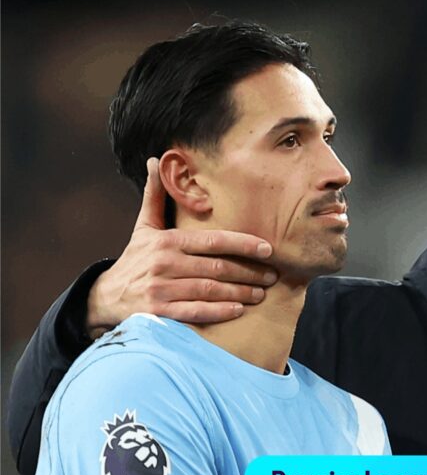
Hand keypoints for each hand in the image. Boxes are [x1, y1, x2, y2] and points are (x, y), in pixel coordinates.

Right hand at [86, 157, 276, 335]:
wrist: (106, 297)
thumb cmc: (135, 260)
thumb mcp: (143, 228)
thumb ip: (155, 197)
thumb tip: (156, 161)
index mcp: (167, 242)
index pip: (213, 241)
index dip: (243, 244)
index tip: (267, 249)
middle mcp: (165, 264)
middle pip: (217, 268)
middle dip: (249, 272)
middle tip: (273, 276)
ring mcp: (162, 290)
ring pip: (210, 290)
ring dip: (240, 292)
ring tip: (262, 293)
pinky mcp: (159, 313)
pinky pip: (195, 312)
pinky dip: (219, 311)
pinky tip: (238, 310)